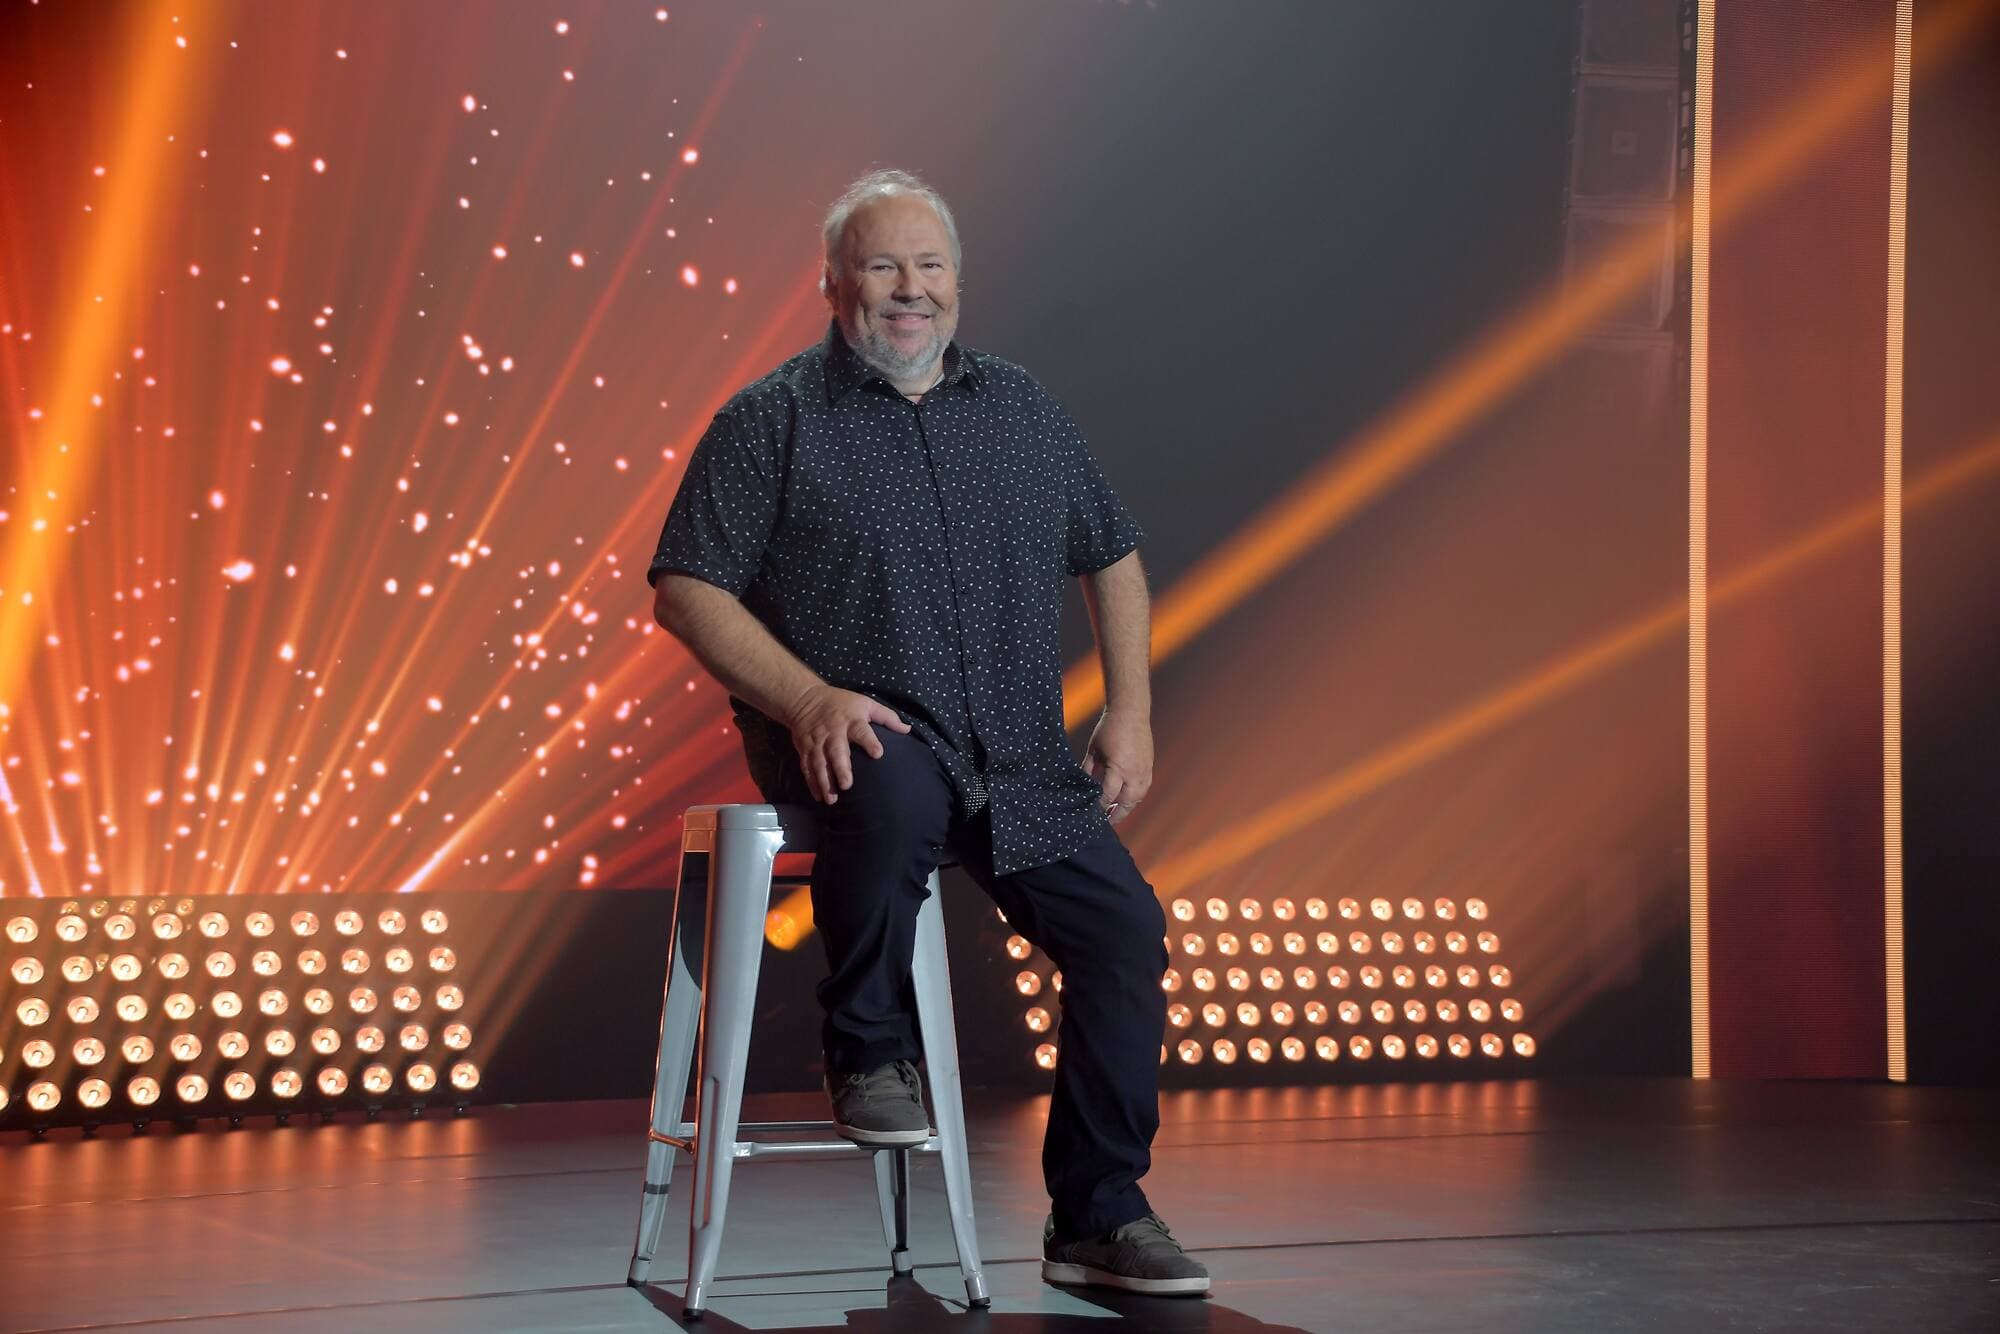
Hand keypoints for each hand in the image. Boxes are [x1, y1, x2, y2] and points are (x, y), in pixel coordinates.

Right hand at [785, 684, 911, 804]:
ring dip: (825, 781)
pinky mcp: (805, 749)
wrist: (805, 698)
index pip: (861, 731)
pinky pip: (807, 767)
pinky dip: (812, 782)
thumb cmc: (841, 703)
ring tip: (832, 799)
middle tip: (847, 785)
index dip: (869, 741)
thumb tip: (907, 729)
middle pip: (837, 750)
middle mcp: (833, 732)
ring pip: (820, 763)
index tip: (878, 753)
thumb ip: (887, 717)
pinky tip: (819, 796)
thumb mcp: (865, 703)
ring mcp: (817, 742)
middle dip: (841, 768)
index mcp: (851, 720)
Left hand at [1083, 707, 1152, 824]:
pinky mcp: (1149, 766)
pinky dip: (1135, 797)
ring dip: (1127, 807)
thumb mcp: (1094, 749)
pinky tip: (1127, 800)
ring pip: (1138, 797)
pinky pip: (1144, 788)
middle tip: (1107, 822)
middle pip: (1126, 802)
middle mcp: (1135, 772)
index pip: (1109, 795)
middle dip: (1116, 814)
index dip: (1100, 806)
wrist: (1131, 711)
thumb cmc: (1109, 728)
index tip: (1092, 813)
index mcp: (1119, 768)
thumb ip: (1089, 769)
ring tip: (1116, 813)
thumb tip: (1083, 784)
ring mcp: (1144, 770)